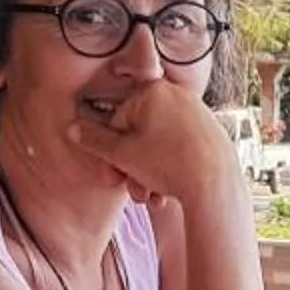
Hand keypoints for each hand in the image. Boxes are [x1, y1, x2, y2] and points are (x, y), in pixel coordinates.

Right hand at [63, 85, 239, 215]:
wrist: (217, 185)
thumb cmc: (169, 164)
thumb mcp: (122, 155)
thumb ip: (94, 140)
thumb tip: (72, 128)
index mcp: (153, 91)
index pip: (118, 121)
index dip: (112, 152)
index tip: (114, 175)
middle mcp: (178, 95)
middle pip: (140, 134)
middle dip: (133, 167)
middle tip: (134, 191)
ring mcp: (198, 113)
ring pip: (160, 145)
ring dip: (150, 174)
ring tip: (153, 198)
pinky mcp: (212, 132)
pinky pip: (181, 148)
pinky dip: (172, 169)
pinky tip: (170, 193)